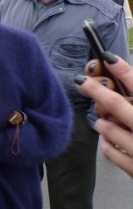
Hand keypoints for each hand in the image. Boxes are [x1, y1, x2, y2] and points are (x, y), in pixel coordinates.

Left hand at [76, 56, 132, 176]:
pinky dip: (106, 142)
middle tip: (81, 81)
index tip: (108, 58)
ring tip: (102, 117)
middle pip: (116, 106)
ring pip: (108, 129)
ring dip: (102, 120)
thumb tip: (130, 85)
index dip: (123, 70)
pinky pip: (110, 151)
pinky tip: (110, 138)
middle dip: (96, 91)